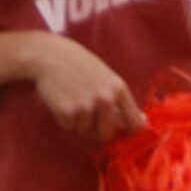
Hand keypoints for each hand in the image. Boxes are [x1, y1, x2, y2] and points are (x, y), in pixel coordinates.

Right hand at [22, 33, 141, 141]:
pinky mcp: (67, 112)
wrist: (50, 55)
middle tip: (89, 116)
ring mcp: (86, 106)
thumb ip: (121, 100)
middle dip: (99, 131)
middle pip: (108, 135)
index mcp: (119, 89)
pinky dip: (66, 121)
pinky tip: (63, 102)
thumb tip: (141, 121)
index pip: (136, 124)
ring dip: (80, 124)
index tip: (125, 135)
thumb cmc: (80, 66)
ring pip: (86, 132)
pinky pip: (70, 128)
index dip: (131, 133)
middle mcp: (105, 99)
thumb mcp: (107, 78)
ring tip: (74, 101)